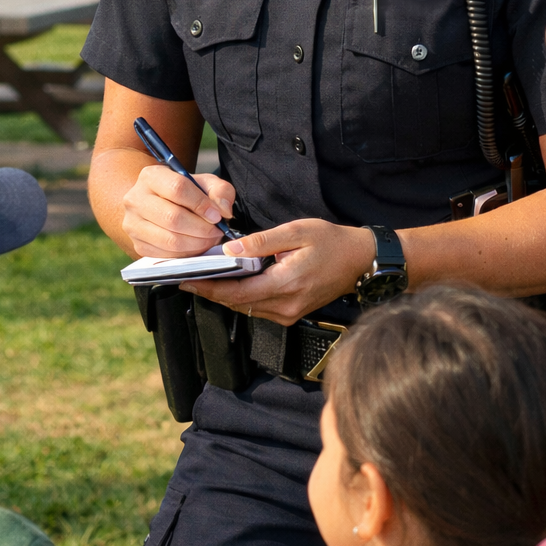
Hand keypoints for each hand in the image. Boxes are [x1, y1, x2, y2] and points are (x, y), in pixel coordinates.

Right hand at [122, 165, 235, 259]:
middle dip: (202, 228)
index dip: (201, 204)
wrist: (160, 205)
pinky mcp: (138, 245)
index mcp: (151, 176)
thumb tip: (223, 210)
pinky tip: (197, 245)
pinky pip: (166, 255)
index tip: (217, 215)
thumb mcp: (204, 183)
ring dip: (197, 243)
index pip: (177, 188)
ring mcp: (133, 224)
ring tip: (210, 239)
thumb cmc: (185, 193)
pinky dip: (187, 253)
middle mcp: (135, 199)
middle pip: (173, 218)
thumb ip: (220, 190)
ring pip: (170, 240)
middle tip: (217, 231)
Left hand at [184, 220, 376, 325]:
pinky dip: (242, 297)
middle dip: (211, 292)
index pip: (237, 293)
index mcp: (286, 284)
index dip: (209, 289)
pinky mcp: (292, 313)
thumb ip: (262, 242)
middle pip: (238, 304)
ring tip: (205, 279)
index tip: (187, 281)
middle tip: (188, 279)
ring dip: (225, 295)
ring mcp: (289, 313)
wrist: (359, 260)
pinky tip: (232, 283)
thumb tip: (231, 250)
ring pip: (247, 308)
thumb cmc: (331, 242)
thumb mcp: (296, 232)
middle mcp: (286, 305)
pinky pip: (259, 308)